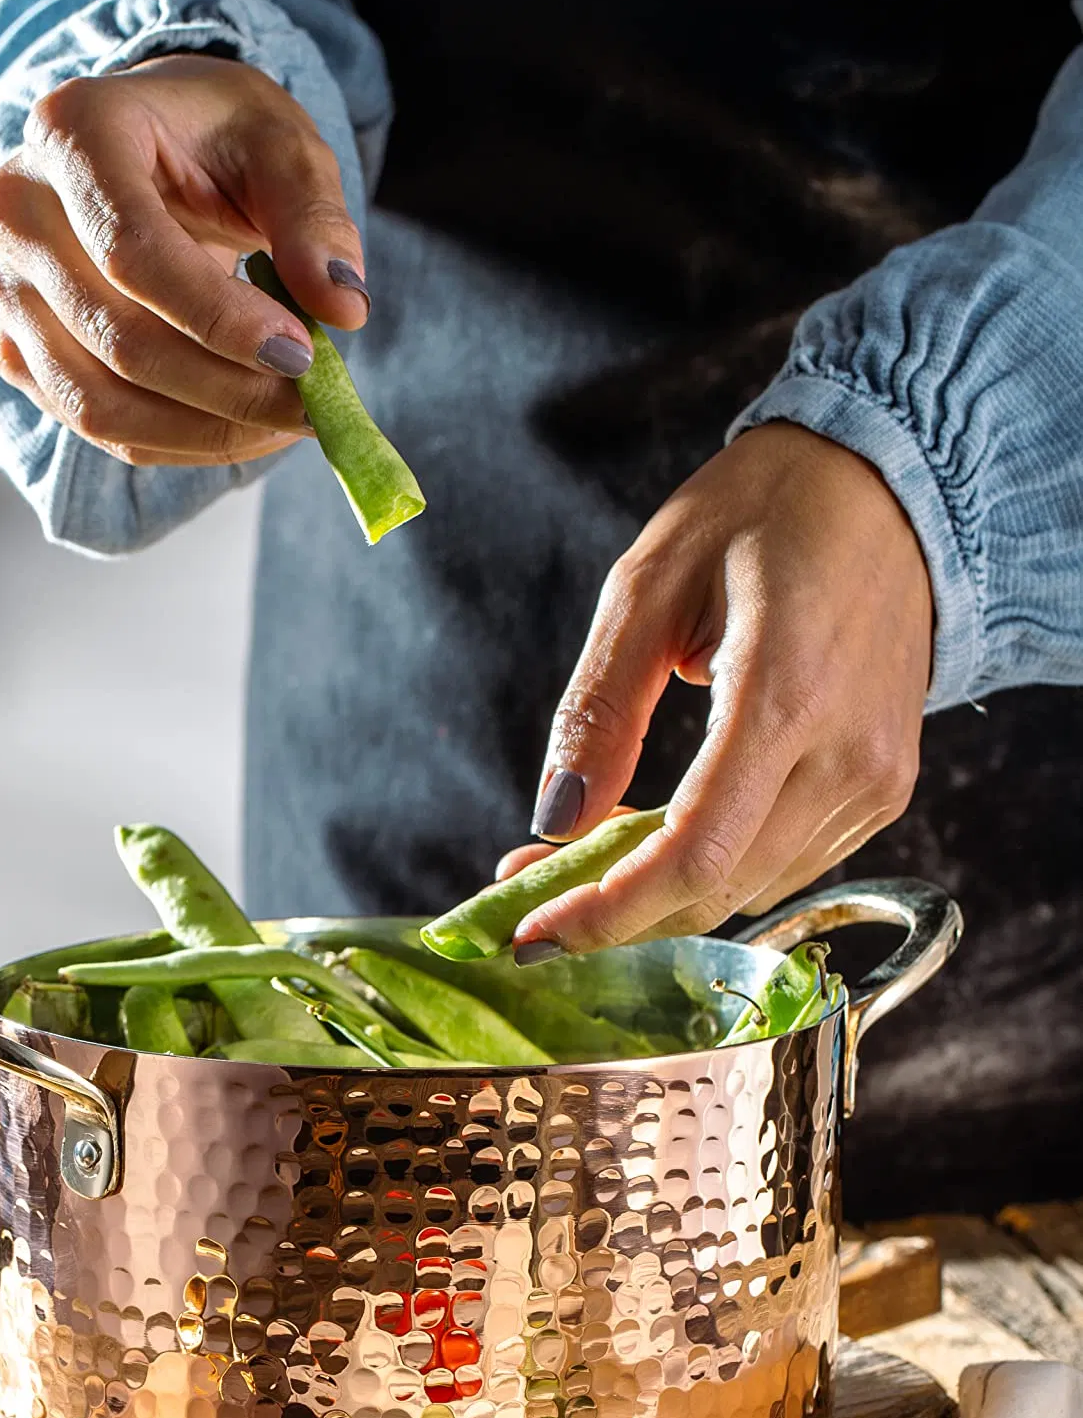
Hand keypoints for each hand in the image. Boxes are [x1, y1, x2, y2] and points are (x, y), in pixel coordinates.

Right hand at [0, 54, 368, 465]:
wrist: (151, 143)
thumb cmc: (216, 134)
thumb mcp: (282, 145)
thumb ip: (314, 219)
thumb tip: (344, 309)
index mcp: (73, 130)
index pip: (132, 252)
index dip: (219, 318)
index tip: (302, 354)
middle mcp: (16, 210)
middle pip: (116, 339)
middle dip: (227, 388)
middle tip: (314, 406)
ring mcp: (5, 287)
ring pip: (97, 402)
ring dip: (203, 431)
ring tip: (286, 424)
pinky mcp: (16, 347)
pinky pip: (93, 424)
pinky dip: (175, 441)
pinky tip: (242, 426)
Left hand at [500, 424, 933, 955]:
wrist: (888, 486)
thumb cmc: (764, 512)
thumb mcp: (650, 584)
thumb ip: (600, 708)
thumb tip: (554, 817)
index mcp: (785, 693)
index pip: (696, 854)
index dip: (609, 911)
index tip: (533, 931)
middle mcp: (849, 754)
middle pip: (720, 890)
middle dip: (616, 911)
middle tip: (529, 895)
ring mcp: (879, 779)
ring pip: (752, 888)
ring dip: (660, 894)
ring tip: (584, 856)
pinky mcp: (886, 788)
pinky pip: (787, 861)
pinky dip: (714, 867)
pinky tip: (658, 834)